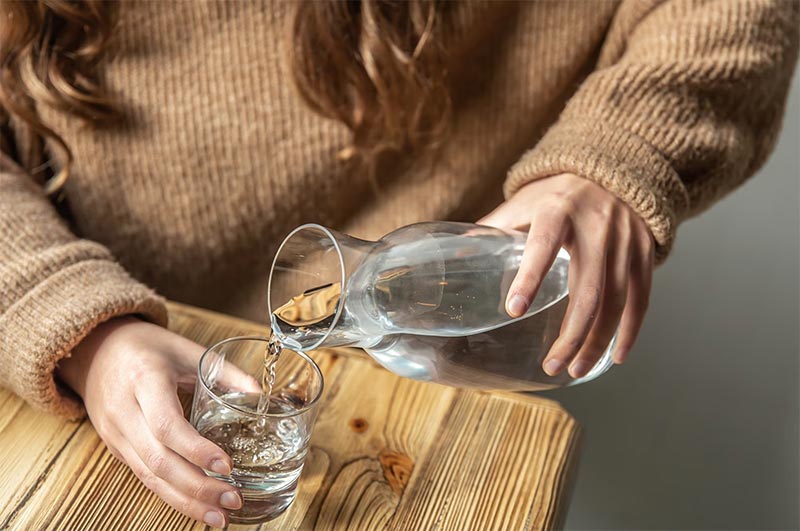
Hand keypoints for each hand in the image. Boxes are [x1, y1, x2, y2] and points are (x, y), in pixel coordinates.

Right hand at [57, 317, 252, 527]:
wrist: (95, 350)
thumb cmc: (147, 347)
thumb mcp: (187, 350)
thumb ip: (225, 373)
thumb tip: (260, 395)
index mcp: (144, 380)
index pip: (167, 425)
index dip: (197, 450)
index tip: (228, 465)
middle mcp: (124, 411)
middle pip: (158, 460)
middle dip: (197, 486)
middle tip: (232, 499)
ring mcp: (116, 433)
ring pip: (149, 476)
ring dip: (185, 500)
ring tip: (219, 515)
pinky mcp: (115, 447)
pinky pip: (143, 476)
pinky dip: (170, 494)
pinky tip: (195, 505)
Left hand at [480, 173, 653, 377]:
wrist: (614, 170)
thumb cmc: (557, 194)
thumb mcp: (523, 202)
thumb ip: (493, 228)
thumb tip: (452, 254)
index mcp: (557, 211)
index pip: (544, 246)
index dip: (530, 277)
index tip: (514, 310)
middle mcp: (596, 226)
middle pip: (587, 289)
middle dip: (571, 334)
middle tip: (551, 366)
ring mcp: (625, 241)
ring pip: (616, 301)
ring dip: (596, 341)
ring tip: (575, 369)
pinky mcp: (645, 253)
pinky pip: (641, 299)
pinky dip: (629, 331)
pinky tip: (615, 357)